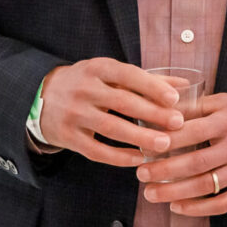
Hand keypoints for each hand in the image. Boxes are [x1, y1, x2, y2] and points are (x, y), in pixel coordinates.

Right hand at [36, 60, 186, 167]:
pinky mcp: (68, 137)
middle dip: (152, 114)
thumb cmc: (87, 83)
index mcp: (97, 68)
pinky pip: (97, 151)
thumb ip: (146, 80)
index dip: (152, 87)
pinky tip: (139, 158)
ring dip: (140, 137)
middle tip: (178, 124)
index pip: (127, 75)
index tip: (174, 99)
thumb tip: (185, 86)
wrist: (41, 97)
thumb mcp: (110, 74)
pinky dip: (120, 156)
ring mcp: (74, 114)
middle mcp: (83, 89)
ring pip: (111, 128)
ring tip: (164, 144)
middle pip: (122, 103)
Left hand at [138, 93, 226, 215]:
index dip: (164, 141)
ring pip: (205, 185)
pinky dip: (198, 209)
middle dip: (163, 170)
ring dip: (174, 192)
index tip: (143, 147)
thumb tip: (165, 108)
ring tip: (151, 194)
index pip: (190, 131)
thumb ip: (200, 105)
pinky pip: (221, 204)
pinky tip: (177, 208)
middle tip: (141, 174)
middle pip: (194, 162)